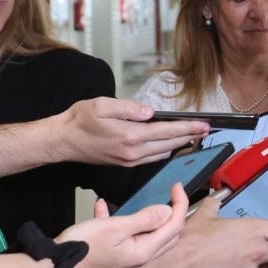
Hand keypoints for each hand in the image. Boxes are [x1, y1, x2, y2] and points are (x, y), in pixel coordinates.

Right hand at [58, 98, 208, 166]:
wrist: (62, 141)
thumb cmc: (79, 121)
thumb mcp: (103, 105)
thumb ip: (129, 108)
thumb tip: (150, 112)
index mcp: (130, 135)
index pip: (168, 131)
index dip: (188, 128)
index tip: (204, 125)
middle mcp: (133, 151)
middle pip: (170, 144)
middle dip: (190, 136)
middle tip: (205, 129)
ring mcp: (130, 160)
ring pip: (163, 153)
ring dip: (179, 143)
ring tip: (191, 134)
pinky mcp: (125, 163)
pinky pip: (152, 157)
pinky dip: (164, 149)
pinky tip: (169, 142)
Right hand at [61, 191, 186, 267]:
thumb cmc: (83, 246)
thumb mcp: (115, 227)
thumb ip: (144, 219)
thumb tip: (168, 211)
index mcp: (143, 253)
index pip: (173, 227)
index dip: (179, 204)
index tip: (177, 186)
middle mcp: (139, 261)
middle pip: (167, 236)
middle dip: (171, 215)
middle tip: (168, 195)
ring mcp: (127, 263)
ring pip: (147, 237)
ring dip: (144, 219)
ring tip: (137, 203)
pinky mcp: (113, 261)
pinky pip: (124, 240)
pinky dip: (119, 225)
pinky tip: (100, 208)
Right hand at [164, 197, 267, 267]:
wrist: (176, 265)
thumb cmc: (192, 236)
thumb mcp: (205, 214)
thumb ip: (214, 205)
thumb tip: (214, 200)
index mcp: (255, 230)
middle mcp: (258, 251)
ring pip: (264, 265)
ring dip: (257, 260)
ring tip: (236, 253)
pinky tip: (223, 265)